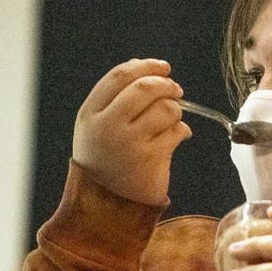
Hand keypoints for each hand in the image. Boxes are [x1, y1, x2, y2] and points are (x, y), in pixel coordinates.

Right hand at [72, 58, 190, 204]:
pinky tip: (176, 137)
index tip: (163, 67)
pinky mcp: (150, 158)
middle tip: (176, 90)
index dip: (146, 66)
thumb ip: (117, 99)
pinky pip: (176, 132)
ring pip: (165, 108)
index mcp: (90, 114)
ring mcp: (128, 142)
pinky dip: (181, 131)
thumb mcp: (98, 127)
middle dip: (166, 84)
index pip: (120, 76)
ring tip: (172, 119)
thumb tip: (151, 70)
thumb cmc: (107, 160)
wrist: (108, 203)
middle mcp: (106, 126)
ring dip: (176, 110)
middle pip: (145, 87)